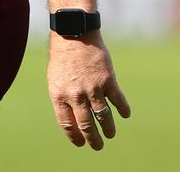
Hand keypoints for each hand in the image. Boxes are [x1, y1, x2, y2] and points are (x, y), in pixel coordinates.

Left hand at [47, 31, 130, 150]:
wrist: (73, 35)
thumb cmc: (62, 57)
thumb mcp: (55, 79)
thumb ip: (63, 98)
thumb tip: (73, 118)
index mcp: (59, 95)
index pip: (67, 124)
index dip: (75, 136)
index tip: (81, 143)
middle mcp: (75, 95)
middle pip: (86, 125)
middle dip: (93, 139)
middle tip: (98, 146)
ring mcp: (92, 88)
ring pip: (103, 117)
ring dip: (108, 129)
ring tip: (110, 134)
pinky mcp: (107, 80)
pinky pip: (118, 101)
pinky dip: (123, 110)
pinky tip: (124, 114)